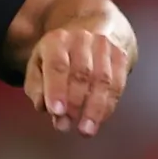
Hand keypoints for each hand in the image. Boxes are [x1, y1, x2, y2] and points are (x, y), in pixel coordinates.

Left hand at [25, 21, 131, 136]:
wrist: (92, 28)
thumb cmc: (59, 55)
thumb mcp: (38, 65)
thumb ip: (36, 86)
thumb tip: (41, 105)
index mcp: (57, 40)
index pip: (57, 65)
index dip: (57, 90)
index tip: (56, 111)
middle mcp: (82, 39)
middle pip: (81, 74)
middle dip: (74, 103)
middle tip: (65, 126)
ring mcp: (105, 46)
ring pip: (103, 80)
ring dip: (94, 108)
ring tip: (86, 130)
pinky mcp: (121, 56)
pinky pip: (117, 83)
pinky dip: (108, 104)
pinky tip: (99, 119)